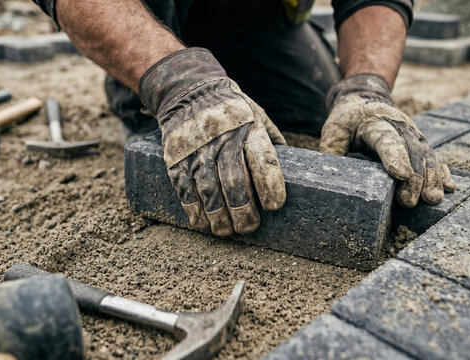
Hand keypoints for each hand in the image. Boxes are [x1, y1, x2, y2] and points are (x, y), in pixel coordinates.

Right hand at [139, 48, 285, 235]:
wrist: (188, 91)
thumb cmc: (232, 110)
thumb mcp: (257, 114)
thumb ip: (272, 141)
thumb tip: (292, 168)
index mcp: (248, 129)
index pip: (262, 160)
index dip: (270, 186)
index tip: (274, 206)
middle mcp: (222, 140)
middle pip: (234, 182)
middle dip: (243, 211)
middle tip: (249, 227)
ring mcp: (197, 151)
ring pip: (208, 191)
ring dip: (218, 216)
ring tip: (226, 230)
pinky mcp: (176, 159)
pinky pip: (185, 190)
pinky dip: (194, 210)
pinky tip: (202, 223)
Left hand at [320, 73, 455, 206]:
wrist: (364, 99)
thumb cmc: (347, 120)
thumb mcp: (333, 130)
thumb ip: (333, 150)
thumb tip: (333, 177)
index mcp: (375, 123)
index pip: (387, 140)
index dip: (395, 157)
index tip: (402, 175)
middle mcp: (399, 127)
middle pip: (411, 151)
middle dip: (414, 177)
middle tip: (410, 201)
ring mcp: (412, 134)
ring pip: (426, 155)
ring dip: (432, 178)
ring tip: (432, 199)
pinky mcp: (419, 142)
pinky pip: (433, 157)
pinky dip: (442, 172)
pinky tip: (449, 187)